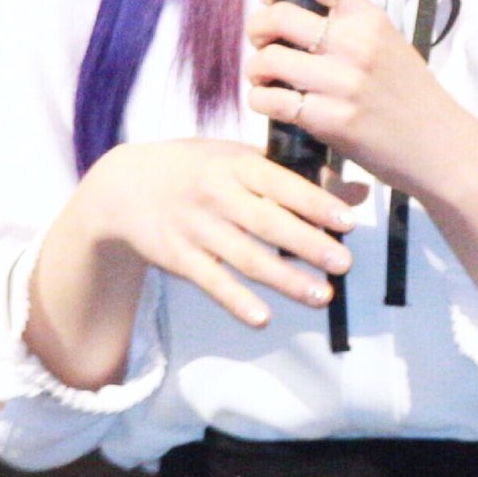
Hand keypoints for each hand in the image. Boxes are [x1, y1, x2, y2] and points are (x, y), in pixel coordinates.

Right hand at [88, 137, 355, 328]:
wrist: (123, 187)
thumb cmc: (196, 168)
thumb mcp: (238, 158)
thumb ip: (295, 174)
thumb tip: (355, 192)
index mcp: (234, 164)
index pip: (280, 183)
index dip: (315, 202)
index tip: (348, 221)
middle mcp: (215, 194)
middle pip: (267, 223)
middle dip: (308, 244)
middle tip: (343, 262)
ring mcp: (195, 228)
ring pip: (246, 258)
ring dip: (286, 280)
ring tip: (323, 296)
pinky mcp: (179, 258)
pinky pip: (212, 282)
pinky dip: (237, 302)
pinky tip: (263, 319)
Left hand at [245, 0, 453, 192]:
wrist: (439, 146)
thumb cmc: (410, 95)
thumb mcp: (388, 43)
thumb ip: (345, 25)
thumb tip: (285, 10)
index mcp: (369, 17)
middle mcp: (355, 44)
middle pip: (277, 16)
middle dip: (256, 29)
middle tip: (262, 43)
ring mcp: (342, 83)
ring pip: (267, 59)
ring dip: (255, 69)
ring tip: (266, 79)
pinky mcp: (331, 120)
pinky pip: (271, 100)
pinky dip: (260, 100)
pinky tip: (272, 103)